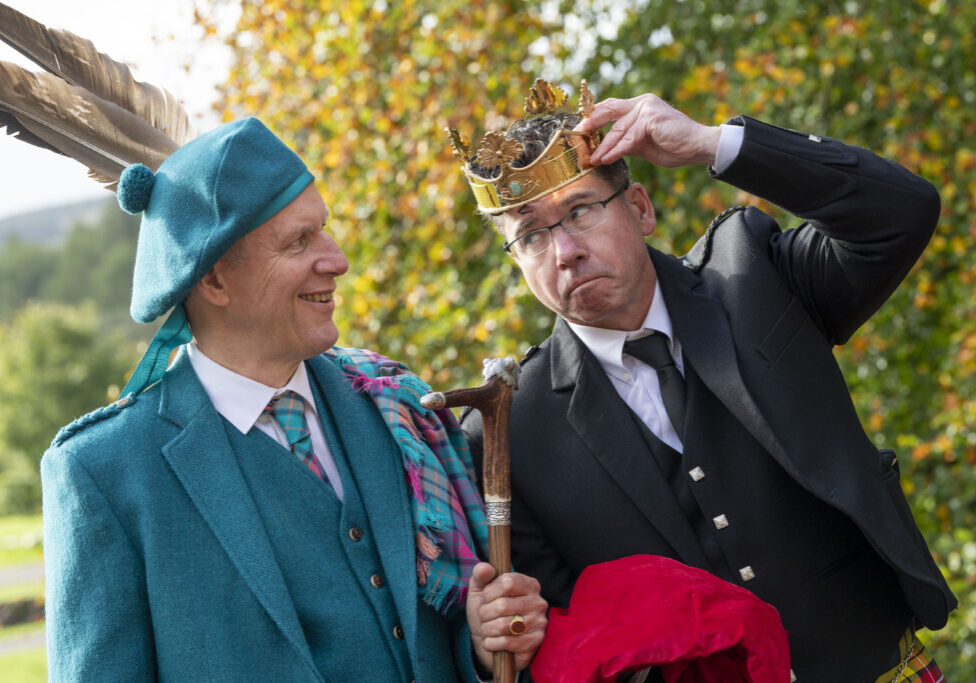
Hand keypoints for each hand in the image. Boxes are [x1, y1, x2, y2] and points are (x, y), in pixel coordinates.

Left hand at [466, 562, 547, 672]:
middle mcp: (538, 602)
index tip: (486, 598)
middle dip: (484, 613)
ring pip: (502, 625)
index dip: (489, 592)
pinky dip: (491, 643)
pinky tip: (492, 641)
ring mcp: (539, 623)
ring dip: (487, 629)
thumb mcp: (479, 590)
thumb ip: (480, 574)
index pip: (507, 582)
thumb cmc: (487, 611)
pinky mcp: (534, 643)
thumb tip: (485, 567)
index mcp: (529, 584)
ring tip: (488, 629)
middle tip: (484, 617)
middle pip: (502, 605)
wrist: (489, 641)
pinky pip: (505, 642)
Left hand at [577, 93, 721, 167]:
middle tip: (577, 136)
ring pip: (617, 129)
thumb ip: (626, 141)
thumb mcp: (643, 144)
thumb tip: (606, 148)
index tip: (580, 129)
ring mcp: (647, 108)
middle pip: (609, 110)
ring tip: (592, 159)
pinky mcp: (651, 118)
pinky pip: (628, 137)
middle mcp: (642, 102)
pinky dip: (616, 150)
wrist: (698, 147)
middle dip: (591, 124)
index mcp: (640, 105)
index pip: (611, 107)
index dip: (594, 116)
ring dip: (603, 146)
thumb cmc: (674, 146)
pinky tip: (606, 159)